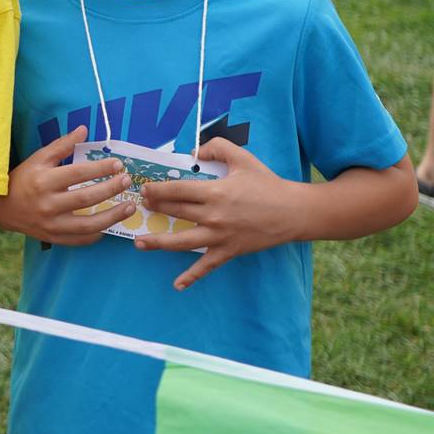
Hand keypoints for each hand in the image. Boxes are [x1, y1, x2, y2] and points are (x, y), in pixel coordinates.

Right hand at [0, 126, 135, 245]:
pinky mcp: (53, 237)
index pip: (78, 174)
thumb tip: (84, 129)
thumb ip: (62, 145)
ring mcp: (51, 224)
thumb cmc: (23, 179)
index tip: (117, 164)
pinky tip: (109, 225)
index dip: (100, 168)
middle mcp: (48, 204)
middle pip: (86, 198)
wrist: (2, 207)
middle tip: (127, 181)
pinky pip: (80, 240)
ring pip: (87, 225)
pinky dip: (97, 234)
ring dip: (112, 217)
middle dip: (110, 189)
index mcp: (44, 181)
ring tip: (129, 208)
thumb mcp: (39, 158)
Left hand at [135, 138, 307, 289]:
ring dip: (158, 242)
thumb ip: (217, 147)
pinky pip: (207, 266)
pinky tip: (177, 285)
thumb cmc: (267, 184)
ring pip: (182, 242)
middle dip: (154, 209)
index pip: (176, 191)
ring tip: (139, 242)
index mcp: (214, 192)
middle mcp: (213, 216)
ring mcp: (219, 236)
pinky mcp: (229, 251)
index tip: (144, 189)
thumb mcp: (242, 159)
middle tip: (140, 206)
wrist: (293, 212)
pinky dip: (192, 276)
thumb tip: (195, 152)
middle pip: (174, 213)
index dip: (157, 190)